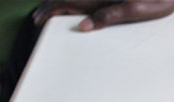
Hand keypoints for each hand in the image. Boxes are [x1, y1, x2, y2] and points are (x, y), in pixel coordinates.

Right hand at [33, 0, 173, 31]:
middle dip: (50, 5)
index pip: (66, 1)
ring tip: (49, 11)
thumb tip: (82, 27)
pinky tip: (75, 8)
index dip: (49, 9)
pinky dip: (75, 2)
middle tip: (38, 19)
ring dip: (60, 2)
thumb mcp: (135, 9)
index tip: (38, 20)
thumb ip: (109, 16)